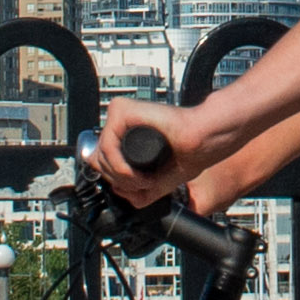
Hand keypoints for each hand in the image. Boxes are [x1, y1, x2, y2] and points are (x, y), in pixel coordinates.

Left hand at [85, 105, 222, 215]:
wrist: (201, 144)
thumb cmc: (186, 156)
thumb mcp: (152, 182)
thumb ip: (131, 187)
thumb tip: (113, 189)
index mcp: (125, 135)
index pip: (99, 160)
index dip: (115, 179)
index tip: (136, 186)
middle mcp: (120, 122)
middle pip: (98, 161)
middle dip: (119, 182)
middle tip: (143, 185)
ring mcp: (120, 114)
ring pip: (101, 157)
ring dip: (123, 179)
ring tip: (146, 181)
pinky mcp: (121, 110)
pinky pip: (107, 147)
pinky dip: (121, 168)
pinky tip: (141, 175)